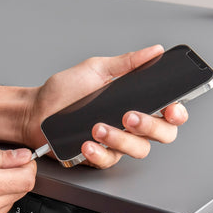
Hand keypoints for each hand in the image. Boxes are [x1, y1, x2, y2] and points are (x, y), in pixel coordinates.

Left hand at [23, 44, 187, 167]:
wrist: (36, 110)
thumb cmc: (64, 91)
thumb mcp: (96, 69)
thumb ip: (127, 63)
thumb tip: (154, 51)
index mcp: (135, 103)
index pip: (167, 112)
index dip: (176, 113)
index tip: (172, 108)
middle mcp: (129, 125)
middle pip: (160, 135)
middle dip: (150, 126)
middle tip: (131, 116)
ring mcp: (115, 143)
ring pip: (136, 150)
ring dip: (120, 138)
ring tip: (99, 127)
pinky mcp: (98, 156)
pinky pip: (108, 160)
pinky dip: (99, 152)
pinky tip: (88, 143)